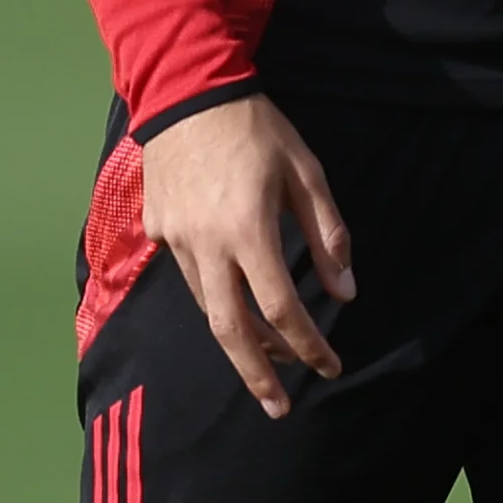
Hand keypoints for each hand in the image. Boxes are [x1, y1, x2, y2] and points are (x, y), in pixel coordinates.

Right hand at [136, 97, 353, 418]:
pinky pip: (189, 280)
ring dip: (238, 342)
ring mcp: (174, 241)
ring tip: (268, 365)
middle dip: (258, 376)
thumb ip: (327, 234)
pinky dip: (216, 302)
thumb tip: (345, 291)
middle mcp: (205, 245)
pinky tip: (236, 309)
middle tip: (280, 409)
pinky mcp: (157, 231)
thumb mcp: (306, 172)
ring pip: (206, 309)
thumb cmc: (257, 129)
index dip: (307, 344)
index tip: (328, 366)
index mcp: (247, 230)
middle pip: (230, 330)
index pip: (281, 307)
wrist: (187, 92)